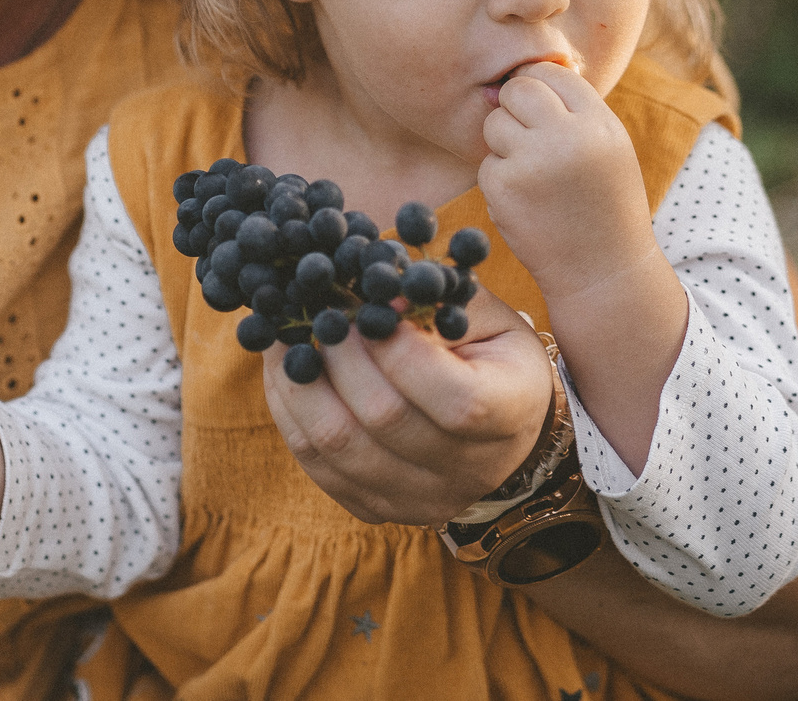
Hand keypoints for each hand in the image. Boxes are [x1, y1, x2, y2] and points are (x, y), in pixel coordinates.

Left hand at [262, 287, 551, 524]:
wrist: (494, 428)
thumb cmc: (489, 353)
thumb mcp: (484, 315)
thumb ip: (436, 297)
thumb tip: (373, 289)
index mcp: (512, 416)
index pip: (457, 401)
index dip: (404, 350)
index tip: (376, 301)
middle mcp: (469, 471)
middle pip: (384, 418)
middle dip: (341, 353)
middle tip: (321, 309)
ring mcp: (419, 499)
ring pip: (336, 444)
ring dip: (300, 380)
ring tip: (290, 333)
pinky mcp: (374, 508)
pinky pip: (313, 461)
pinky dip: (289, 408)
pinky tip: (286, 366)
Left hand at [479, 62, 659, 298]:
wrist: (604, 272)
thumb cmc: (605, 205)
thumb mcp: (609, 148)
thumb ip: (576, 110)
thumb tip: (528, 71)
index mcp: (600, 124)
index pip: (555, 73)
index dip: (543, 87)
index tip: (543, 109)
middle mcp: (568, 137)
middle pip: (519, 89)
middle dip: (516, 107)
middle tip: (529, 136)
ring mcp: (533, 162)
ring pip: (495, 124)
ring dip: (505, 145)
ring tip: (535, 175)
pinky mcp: (504, 188)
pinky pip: (486, 164)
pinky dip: (500, 180)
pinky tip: (528, 203)